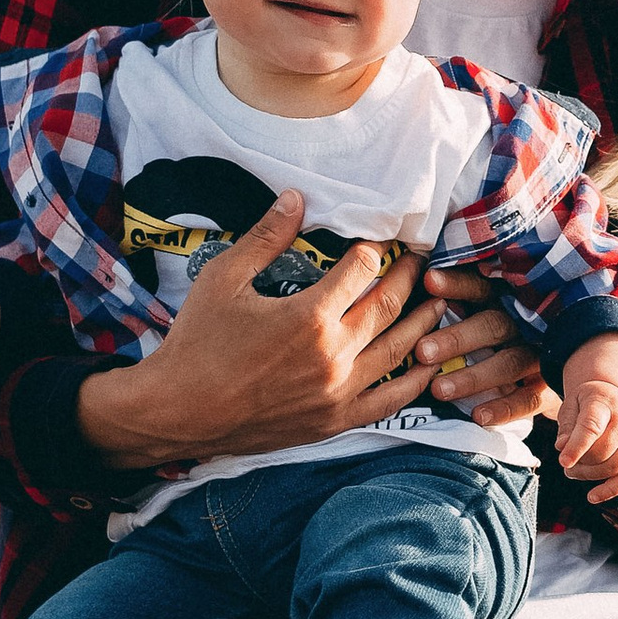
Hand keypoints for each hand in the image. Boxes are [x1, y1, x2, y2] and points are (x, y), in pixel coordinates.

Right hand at [74, 191, 450, 470]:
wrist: (178, 412)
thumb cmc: (196, 342)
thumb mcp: (223, 278)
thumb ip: (266, 237)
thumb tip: (296, 197)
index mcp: (309, 315)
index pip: (361, 269)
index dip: (375, 248)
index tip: (383, 238)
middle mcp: (333, 354)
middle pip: (389, 306)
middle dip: (409, 276)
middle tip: (420, 259)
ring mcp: (338, 392)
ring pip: (400, 351)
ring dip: (424, 322)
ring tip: (439, 300)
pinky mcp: (334, 421)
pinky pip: (390, 402)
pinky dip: (414, 381)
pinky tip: (428, 365)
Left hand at [417, 264, 547, 431]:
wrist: (561, 363)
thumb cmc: (500, 333)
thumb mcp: (483, 308)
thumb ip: (456, 301)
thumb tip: (421, 283)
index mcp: (506, 298)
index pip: (481, 287)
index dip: (457, 284)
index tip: (429, 282)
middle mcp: (524, 323)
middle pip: (494, 326)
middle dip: (457, 339)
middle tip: (423, 351)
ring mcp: (539, 356)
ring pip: (508, 363)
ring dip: (473, 377)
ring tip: (438, 390)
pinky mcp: (547, 388)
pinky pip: (528, 400)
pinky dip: (504, 408)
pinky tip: (478, 416)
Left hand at [553, 336, 617, 501]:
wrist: (613, 398)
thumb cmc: (587, 404)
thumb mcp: (571, 405)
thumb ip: (566, 426)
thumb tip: (561, 447)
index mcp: (605, 402)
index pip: (591, 427)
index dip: (577, 446)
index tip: (563, 462)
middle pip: (600, 453)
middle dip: (578, 464)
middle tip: (565, 465)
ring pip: (611, 468)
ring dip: (588, 476)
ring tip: (574, 471)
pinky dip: (610, 490)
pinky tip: (592, 497)